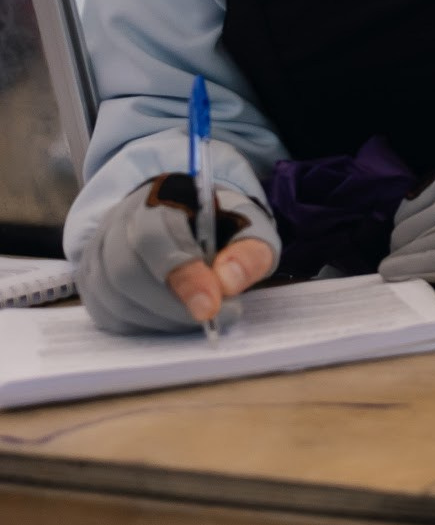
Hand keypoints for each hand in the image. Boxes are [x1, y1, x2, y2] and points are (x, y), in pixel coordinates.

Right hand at [74, 173, 279, 334]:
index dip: (183, 276)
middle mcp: (117, 224)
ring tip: (199, 315)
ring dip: (162, 319)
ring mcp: (98, 254)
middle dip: (173, 306)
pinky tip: (174, 318)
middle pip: (126, 273)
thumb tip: (227, 283)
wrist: (191, 221)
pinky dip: (145, 326)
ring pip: (114, 299)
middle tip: (213, 316)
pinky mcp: (92, 283)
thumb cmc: (221, 227)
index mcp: (158, 199)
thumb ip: (249, 252)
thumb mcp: (251, 229)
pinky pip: (109, 315)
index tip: (212, 306)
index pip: (154, 238)